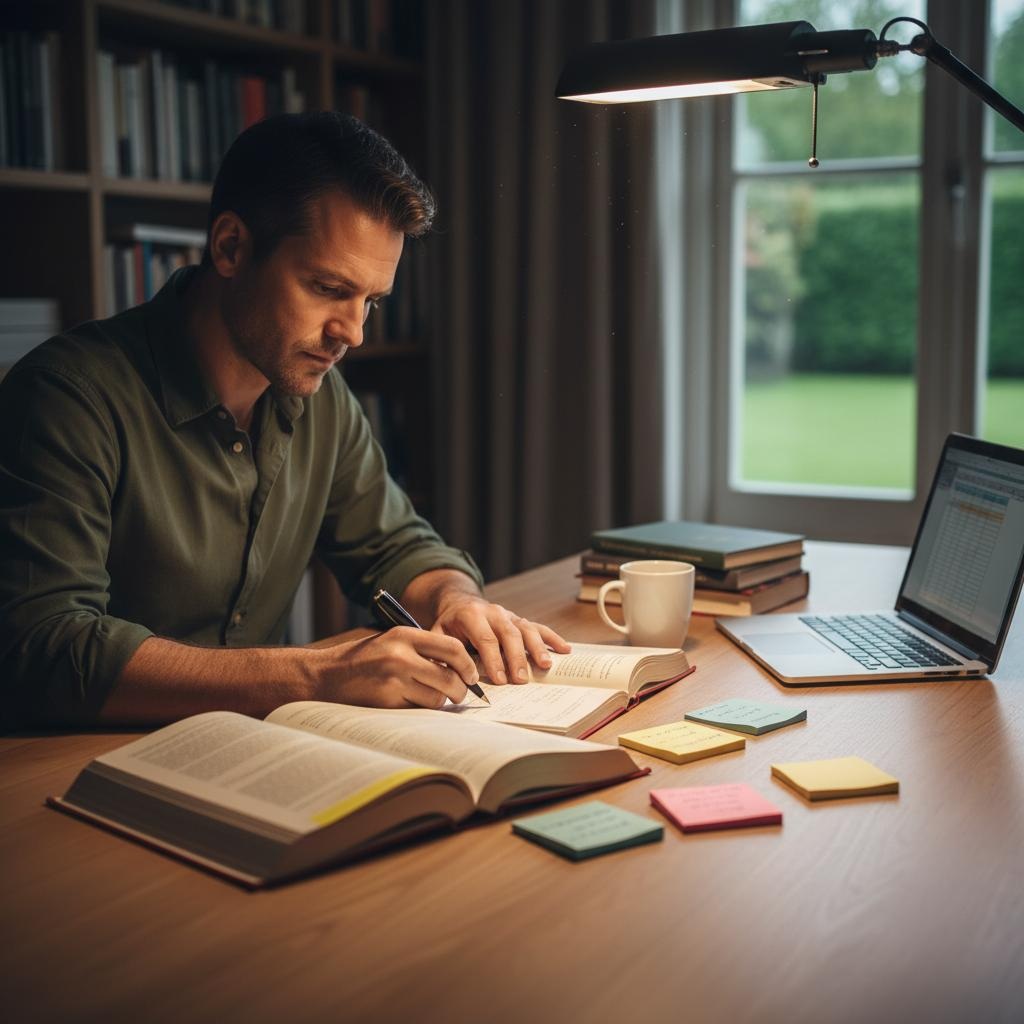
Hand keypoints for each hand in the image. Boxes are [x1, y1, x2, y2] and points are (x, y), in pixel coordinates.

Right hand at [314, 628, 479, 708]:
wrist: (325, 677)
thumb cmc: (363, 659)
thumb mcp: (391, 641)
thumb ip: (422, 649)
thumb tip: (460, 668)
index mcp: (404, 635)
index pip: (453, 647)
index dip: (468, 664)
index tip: (472, 675)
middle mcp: (401, 656)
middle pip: (450, 678)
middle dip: (460, 690)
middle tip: (459, 695)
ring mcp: (394, 680)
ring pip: (437, 698)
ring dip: (438, 702)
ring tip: (428, 697)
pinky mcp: (387, 702)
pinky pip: (418, 710)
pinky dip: (420, 710)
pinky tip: (408, 703)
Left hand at [429, 593, 571, 685]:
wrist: (459, 603)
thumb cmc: (449, 625)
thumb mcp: (438, 635)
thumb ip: (443, 653)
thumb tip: (451, 678)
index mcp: (472, 615)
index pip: (486, 639)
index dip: (493, 660)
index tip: (499, 680)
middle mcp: (494, 612)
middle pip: (509, 634)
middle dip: (516, 658)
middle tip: (521, 680)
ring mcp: (510, 615)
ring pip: (526, 629)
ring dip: (537, 648)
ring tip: (545, 666)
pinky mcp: (520, 621)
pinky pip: (538, 628)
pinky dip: (552, 638)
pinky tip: (565, 650)